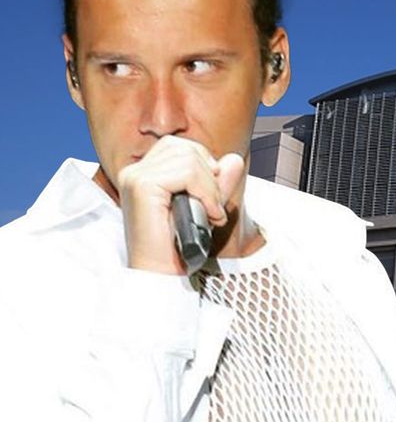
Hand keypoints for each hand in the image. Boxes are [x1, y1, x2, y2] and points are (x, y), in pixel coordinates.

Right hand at [116, 136, 245, 274]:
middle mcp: (135, 171)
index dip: (205, 168)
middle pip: (186, 149)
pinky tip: (207, 215)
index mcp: (145, 172)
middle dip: (209, 177)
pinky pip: (187, 173)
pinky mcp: (141, 186)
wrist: (162, 274)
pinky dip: (206, 193)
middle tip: (212, 208)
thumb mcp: (207, 207)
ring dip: (210, 189)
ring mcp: (135, 177)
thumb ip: (220, 182)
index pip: (182, 147)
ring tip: (208, 214)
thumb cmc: (180, 245)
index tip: (210, 199)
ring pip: (189, 159)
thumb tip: (233, 159)